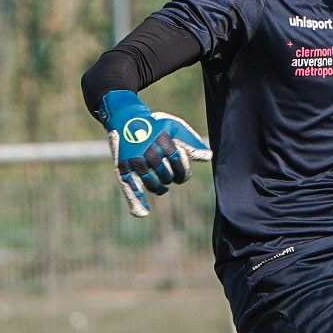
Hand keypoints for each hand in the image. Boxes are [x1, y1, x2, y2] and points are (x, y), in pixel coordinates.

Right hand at [98, 90, 212, 217]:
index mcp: (162, 141)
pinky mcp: (122, 167)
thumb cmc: (154, 125)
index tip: (182, 176)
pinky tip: (143, 213)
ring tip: (163, 187)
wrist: (126, 119)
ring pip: (151, 183)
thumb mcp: (174, 127)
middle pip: (165, 174)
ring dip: (160, 188)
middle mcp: (148, 151)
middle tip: (172, 179)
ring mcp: (134, 160)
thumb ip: (191, 141)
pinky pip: (130, 187)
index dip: (183, 173)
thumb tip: (209, 158)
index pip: (178, 163)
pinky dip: (137, 201)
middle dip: (171, 179)